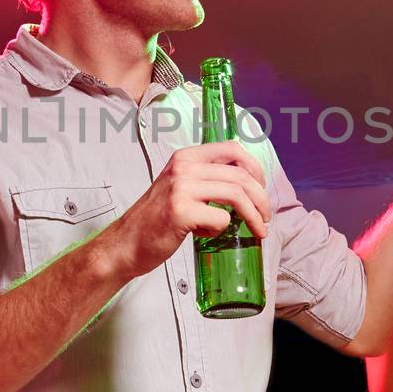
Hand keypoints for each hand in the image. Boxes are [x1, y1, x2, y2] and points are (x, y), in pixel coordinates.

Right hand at [106, 141, 271, 279]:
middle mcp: (183, 167)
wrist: (127, 242)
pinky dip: (221, 229)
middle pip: (240, 175)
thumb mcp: (179, 186)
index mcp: (185, 157)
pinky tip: (206, 233)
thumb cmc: (156, 219)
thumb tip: (246, 182)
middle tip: (265, 217)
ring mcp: (181, 189)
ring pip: (236, 195)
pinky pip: (221, 218)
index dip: (255, 168)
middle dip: (261, 198)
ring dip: (253, 215)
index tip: (262, 187)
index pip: (232, 149)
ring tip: (257, 229)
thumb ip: (205, 178)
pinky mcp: (180, 212)